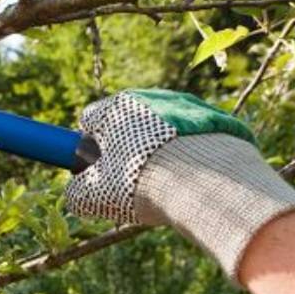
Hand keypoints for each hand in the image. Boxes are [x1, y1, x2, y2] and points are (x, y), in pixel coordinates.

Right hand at [66, 89, 294, 280]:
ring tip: (167, 186)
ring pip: (163, 131)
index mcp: (116, 107)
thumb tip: (77, 193)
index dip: (88, 146)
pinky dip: (191, 157)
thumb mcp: (93, 196)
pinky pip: (194, 139)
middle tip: (130, 183)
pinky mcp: (218, 121)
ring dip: (160, 152)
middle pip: (129, 123)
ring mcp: (188, 106)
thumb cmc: (140, 184)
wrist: (207, 183)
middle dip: (126, 149)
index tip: (95, 169)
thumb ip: (76, 192)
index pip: (90, 119)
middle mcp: (152, 97)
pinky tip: (193, 181)